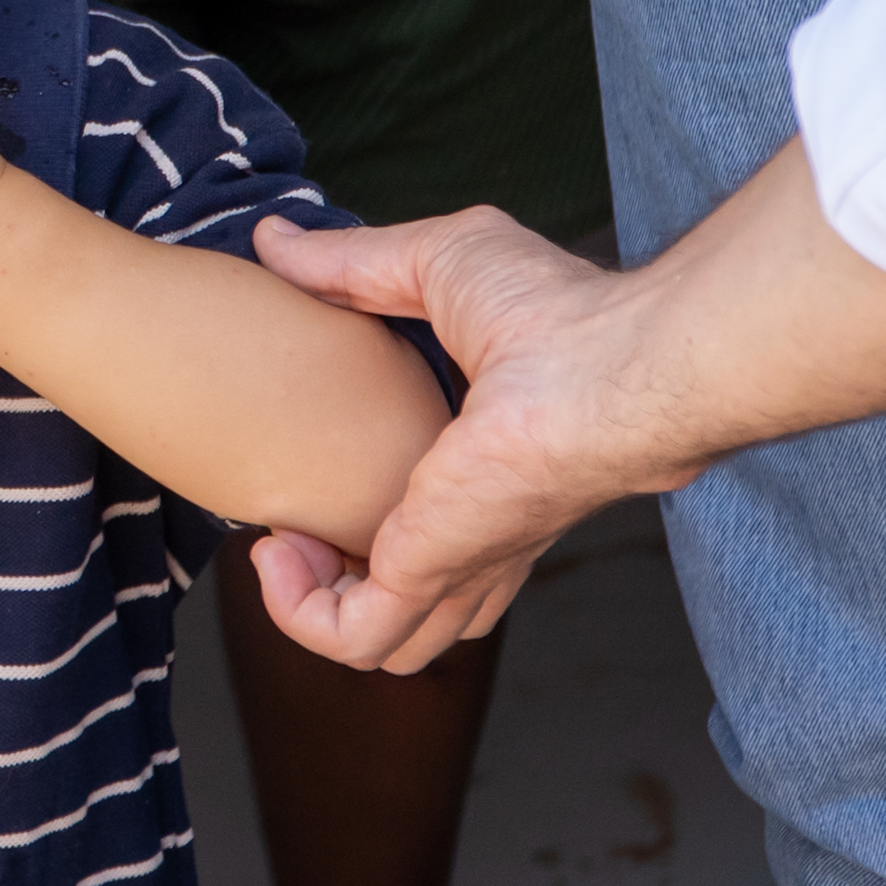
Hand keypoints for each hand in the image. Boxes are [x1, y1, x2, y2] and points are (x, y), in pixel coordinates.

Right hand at [242, 206, 663, 671]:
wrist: (612, 365)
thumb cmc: (559, 312)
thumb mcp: (429, 265)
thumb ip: (348, 261)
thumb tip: (273, 241)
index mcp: (486, 476)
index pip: (428, 538)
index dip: (357, 513)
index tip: (309, 458)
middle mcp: (479, 538)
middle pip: (401, 608)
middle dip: (327, 573)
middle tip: (289, 512)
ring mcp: (458, 564)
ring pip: (380, 645)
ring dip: (309, 602)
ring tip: (280, 540)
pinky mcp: (431, 571)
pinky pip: (353, 638)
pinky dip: (300, 612)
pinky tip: (278, 551)